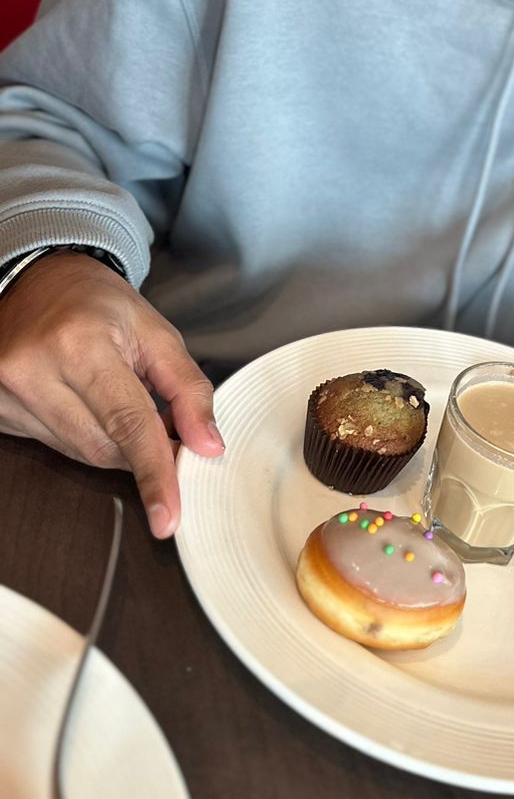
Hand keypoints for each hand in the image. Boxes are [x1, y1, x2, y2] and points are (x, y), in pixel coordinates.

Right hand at [0, 253, 222, 537]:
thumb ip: (188, 390)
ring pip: (77, 453)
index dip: (154, 472)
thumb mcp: (157, 334)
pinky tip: (80, 401)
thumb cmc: (102, 306)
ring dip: (108, 440)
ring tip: (110, 395)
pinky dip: (79, 435)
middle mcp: (34, 370)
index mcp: (81, 344)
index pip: (127, 423)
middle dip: (138, 446)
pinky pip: (52, 446)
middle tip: (153, 416)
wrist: (38, 282)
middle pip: (103, 447)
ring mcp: (6, 392)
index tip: (169, 516)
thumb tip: (208, 447)